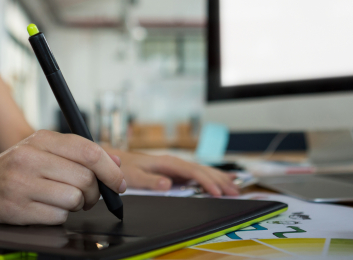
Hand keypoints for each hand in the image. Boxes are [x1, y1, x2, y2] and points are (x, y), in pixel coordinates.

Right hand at [0, 130, 125, 224]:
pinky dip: (58, 216)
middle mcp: (30, 157)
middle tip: (87, 196)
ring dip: (76, 205)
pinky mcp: (16, 208)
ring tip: (62, 201)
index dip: (111, 170)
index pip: (89, 152)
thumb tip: (116, 162)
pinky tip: (45, 209)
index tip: (119, 183)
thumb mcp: (42, 149)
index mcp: (41, 138)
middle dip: (94, 192)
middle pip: (85, 178)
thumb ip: (78, 152)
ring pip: (74, 199)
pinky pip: (57, 217)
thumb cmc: (13, 167)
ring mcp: (22, 183)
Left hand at [113, 150, 239, 196]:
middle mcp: (175, 162)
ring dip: (219, 179)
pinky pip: (198, 173)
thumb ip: (151, 181)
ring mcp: (177, 166)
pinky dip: (212, 176)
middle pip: (202, 170)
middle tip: (235, 193)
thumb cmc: (125, 167)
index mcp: (168, 162)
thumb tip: (168, 184)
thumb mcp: (134, 176)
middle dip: (220, 181)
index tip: (217, 192)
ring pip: (203, 170)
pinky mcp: (176, 171)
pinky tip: (222, 179)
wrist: (117, 160)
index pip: (193, 172)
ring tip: (235, 188)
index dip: (206, 182)